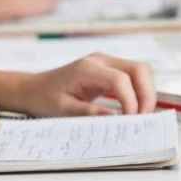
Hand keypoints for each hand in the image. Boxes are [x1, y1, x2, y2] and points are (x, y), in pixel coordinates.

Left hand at [20, 53, 155, 116]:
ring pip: (140, 71)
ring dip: (146, 93)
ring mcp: (106, 63)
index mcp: (87, 68)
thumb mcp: (63, 110)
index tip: (130, 120)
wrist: (34, 88)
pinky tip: (133, 109)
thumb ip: (88, 113)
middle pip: (139, 69)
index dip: (131, 101)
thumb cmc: (45, 98)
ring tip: (139, 116)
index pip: (121, 79)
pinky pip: (133, 77)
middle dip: (147, 94)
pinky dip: (139, 92)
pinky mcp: (109, 70)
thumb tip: (114, 120)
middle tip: (143, 119)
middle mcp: (100, 60)